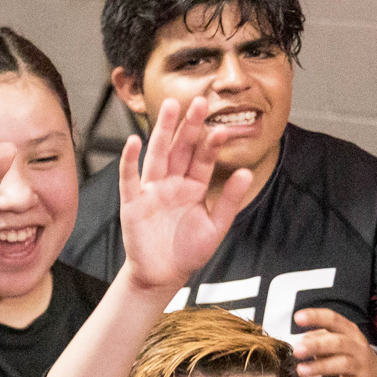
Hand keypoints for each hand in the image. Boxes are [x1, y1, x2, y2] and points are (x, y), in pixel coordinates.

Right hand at [117, 97, 254, 293]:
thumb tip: (247, 171)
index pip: (203, 159)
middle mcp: (172, 183)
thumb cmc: (187, 251)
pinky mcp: (133, 203)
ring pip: (158, 154)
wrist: (162, 276)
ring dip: (162, 131)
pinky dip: (129, 160)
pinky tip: (133, 141)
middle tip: (199, 101)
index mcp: (193, 187)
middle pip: (181, 148)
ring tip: (169, 106)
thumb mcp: (215, 227)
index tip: (222, 129)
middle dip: (189, 126)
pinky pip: (130, 178)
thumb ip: (229, 200)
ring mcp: (152, 190)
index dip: (211, 144)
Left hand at [293, 309, 376, 376]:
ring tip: (301, 370)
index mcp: (349, 332)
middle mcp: (357, 346)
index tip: (298, 317)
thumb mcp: (338, 343)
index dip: (316, 317)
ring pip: (342, 364)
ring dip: (320, 367)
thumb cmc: (350, 356)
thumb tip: (301, 340)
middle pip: (338, 342)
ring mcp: (361, 366)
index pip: (333, 320)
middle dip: (316, 345)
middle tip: (297, 350)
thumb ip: (320, 339)